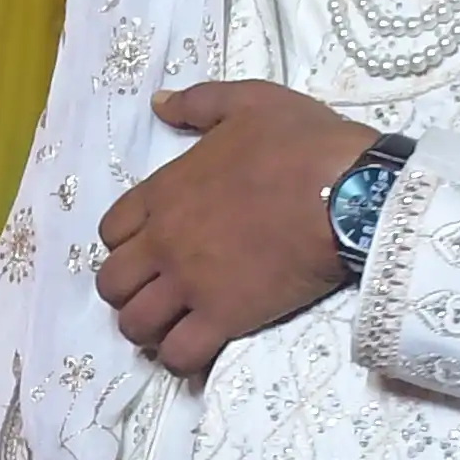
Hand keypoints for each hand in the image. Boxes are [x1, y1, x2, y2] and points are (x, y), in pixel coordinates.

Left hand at [97, 82, 380, 377]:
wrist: (348, 193)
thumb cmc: (301, 144)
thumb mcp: (248, 101)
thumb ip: (198, 103)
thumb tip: (159, 103)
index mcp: (164, 192)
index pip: (111, 231)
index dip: (126, 243)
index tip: (153, 246)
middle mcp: (165, 242)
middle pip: (111, 284)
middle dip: (129, 290)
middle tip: (160, 291)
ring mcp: (191, 284)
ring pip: (134, 324)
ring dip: (149, 328)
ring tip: (175, 323)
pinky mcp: (224, 318)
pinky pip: (179, 355)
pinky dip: (182, 357)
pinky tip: (200, 347)